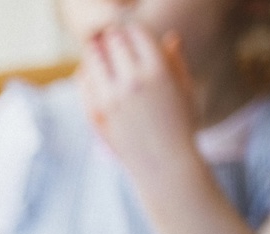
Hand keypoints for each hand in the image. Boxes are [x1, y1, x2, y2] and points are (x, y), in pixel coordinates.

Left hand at [76, 23, 200, 182]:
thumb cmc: (181, 126)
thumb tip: (169, 37)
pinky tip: (91, 73)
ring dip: (96, 51)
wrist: (164, 165)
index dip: (133, 32)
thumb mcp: (186, 90)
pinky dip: (86, 73)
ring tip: (99, 51)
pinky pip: (83, 81)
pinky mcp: (95, 112)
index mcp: (158, 70)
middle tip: (113, 40)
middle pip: (113, 42)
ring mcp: (110, 98)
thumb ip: (176, 61)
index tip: (132, 36)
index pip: (137, 32)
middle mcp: (132, 81)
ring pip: (93, 58)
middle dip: (114, 39)